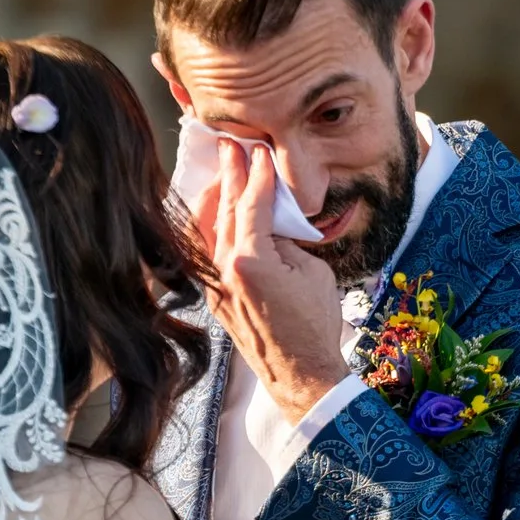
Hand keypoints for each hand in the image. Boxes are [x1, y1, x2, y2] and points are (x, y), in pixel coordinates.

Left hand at [191, 137, 344, 422]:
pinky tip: (213, 212)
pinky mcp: (215, 298)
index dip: (256, 175)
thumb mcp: (311, 272)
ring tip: (220, 171)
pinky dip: (209, 226)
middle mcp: (224, 271)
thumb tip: (272, 224)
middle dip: (228, 175)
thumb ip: (286, 242)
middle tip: (230, 145)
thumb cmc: (315, 325)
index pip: (251, 205)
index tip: (259, 151)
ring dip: (214, 197)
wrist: (301, 375)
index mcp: (249, 261)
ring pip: (207, 229)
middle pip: (223, 210)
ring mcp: (215, 286)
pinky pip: (205, 252)